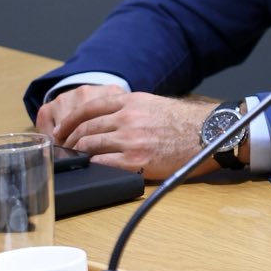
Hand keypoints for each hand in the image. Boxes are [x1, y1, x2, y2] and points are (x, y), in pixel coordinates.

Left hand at [38, 89, 218, 178]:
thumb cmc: (184, 121)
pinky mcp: (136, 160)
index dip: (69, 121)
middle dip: (69, 141)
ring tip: (74, 161)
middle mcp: (127, 117)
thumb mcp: (153, 104)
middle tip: (63, 150)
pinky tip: (90, 169)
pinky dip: (91, 166)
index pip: (88, 108)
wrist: (209, 133)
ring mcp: (130, 139)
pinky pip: (102, 163)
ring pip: (89, 146)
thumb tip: (103, 120)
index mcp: (130, 101)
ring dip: (77, 155)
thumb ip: (128, 108)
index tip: (60, 131)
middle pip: (85, 129)